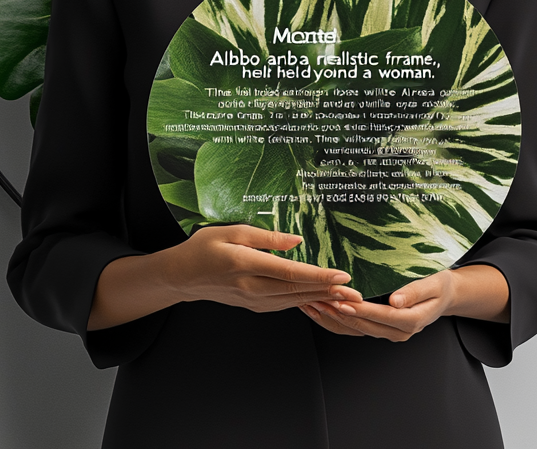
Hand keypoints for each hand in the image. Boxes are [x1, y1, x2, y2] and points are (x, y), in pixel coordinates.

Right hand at [88, 225, 360, 329]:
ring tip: (343, 298)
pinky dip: (303, 304)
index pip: (290, 273)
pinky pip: (283, 306)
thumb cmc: (204, 247)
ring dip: (320, 300)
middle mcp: (251, 287)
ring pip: (292, 302)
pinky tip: (317, 300)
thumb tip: (297, 240)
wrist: (182, 275)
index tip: (341, 275)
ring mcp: (252, 300)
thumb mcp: (233, 230)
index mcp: (246, 264)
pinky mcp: (253, 305)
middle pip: (296, 291)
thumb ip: (266, 237)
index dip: (318, 276)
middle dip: (328, 292)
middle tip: (354, 292)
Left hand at [298, 264, 508, 341]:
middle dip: (340, 314)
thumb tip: (396, 301)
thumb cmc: (440, 285)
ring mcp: (389, 333)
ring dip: (334, 318)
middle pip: (364, 325)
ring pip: (357, 329)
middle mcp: (398, 332)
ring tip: (314, 304)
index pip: (381, 316)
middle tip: (320, 300)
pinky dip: (338, 321)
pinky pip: (357, 328)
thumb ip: (415, 292)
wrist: (444, 296)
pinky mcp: (382, 328)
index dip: (361, 310)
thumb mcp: (434, 283)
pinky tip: (322, 310)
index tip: (343, 302)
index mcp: (411, 321)